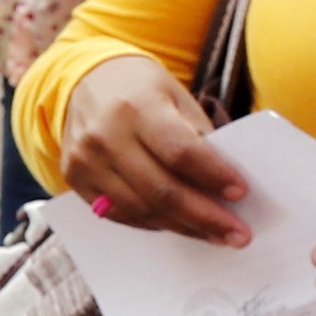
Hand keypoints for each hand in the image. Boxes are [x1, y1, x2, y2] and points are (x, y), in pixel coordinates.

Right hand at [56, 54, 249, 241]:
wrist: (87, 81)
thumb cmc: (142, 90)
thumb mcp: (176, 98)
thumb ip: (197, 138)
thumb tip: (225, 187)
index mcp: (137, 106)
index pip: (180, 151)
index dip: (213, 176)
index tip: (240, 193)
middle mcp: (106, 135)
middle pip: (162, 189)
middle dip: (205, 216)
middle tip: (237, 234)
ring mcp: (85, 160)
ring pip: (141, 209)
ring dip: (183, 227)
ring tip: (214, 234)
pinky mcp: (75, 178)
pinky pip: (119, 213)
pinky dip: (153, 223)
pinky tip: (178, 224)